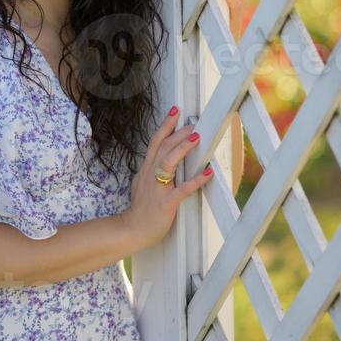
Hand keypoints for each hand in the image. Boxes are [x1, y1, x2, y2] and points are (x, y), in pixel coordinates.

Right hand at [123, 106, 212, 251]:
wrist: (132, 229)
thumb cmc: (140, 209)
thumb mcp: (142, 184)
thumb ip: (151, 172)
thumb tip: (160, 163)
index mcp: (146, 169)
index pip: (155, 141)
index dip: (166, 125)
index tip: (175, 111)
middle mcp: (150, 174)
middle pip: (163, 147)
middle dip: (178, 132)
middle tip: (193, 123)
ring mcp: (157, 188)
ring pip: (169, 162)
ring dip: (183, 148)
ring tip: (196, 137)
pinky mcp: (166, 202)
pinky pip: (182, 189)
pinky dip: (196, 180)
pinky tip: (208, 173)